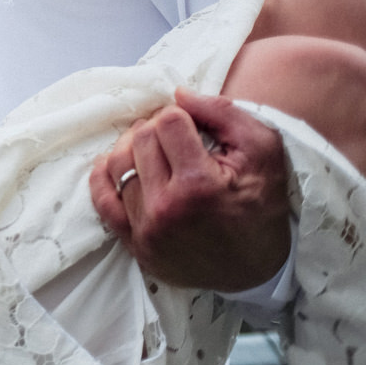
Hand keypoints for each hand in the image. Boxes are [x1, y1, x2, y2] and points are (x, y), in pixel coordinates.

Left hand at [89, 88, 290, 292]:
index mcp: (198, 184)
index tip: (195, 128)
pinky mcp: (134, 244)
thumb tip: (178, 94)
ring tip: (156, 152)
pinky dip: (105, 175)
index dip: (182, 116)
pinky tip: (120, 166)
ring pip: (117, 163)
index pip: (167, 122)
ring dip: (134, 148)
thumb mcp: (262, 150)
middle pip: (141, 139)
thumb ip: (222, 113)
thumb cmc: (263, 205)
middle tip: (177, 139)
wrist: (259, 270)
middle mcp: (165, 208)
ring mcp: (146, 229)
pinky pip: (102, 199)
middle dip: (158, 130)